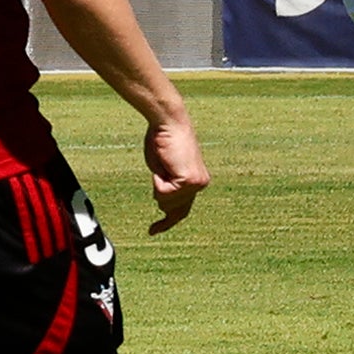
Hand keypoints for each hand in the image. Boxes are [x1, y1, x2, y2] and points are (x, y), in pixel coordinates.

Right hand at [145, 115, 209, 234]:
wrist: (169, 122)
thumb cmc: (163, 141)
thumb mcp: (165, 170)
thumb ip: (169, 188)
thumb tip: (165, 209)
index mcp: (197, 182)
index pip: (182, 210)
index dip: (167, 221)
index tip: (153, 231)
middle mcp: (200, 185)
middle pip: (170, 209)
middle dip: (160, 193)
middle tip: (163, 167)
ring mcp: (196, 184)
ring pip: (164, 201)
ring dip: (157, 183)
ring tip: (164, 163)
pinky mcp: (188, 181)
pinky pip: (162, 192)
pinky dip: (157, 179)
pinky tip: (164, 164)